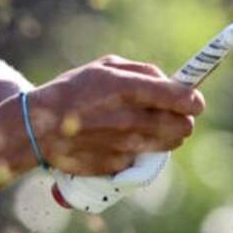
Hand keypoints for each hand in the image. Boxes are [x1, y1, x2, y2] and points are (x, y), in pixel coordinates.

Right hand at [25, 55, 203, 176]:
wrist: (38, 128)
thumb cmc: (71, 91)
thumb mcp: (103, 67)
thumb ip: (141, 71)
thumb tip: (170, 82)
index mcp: (128, 88)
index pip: (181, 98)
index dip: (193, 100)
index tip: (193, 100)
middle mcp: (131, 118)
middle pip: (183, 126)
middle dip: (182, 119)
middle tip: (172, 114)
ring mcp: (126, 145)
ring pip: (170, 144)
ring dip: (167, 135)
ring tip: (148, 126)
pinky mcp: (119, 164)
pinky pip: (144, 156)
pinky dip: (140, 149)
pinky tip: (123, 139)